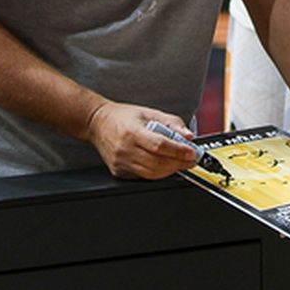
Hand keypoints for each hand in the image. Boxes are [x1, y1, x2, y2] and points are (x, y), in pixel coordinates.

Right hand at [85, 102, 200, 179]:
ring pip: (151, 173)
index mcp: (132, 132)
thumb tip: (188, 135)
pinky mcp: (119, 172)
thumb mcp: (148, 112)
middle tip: (190, 159)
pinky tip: (164, 165)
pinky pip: (143, 176)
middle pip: (157, 162)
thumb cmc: (122, 117)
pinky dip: (157, 172)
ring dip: (170, 170)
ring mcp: (121, 162)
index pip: (160, 145)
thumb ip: (171, 123)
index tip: (192, 152)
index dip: (178, 151)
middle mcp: (125, 149)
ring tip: (180, 162)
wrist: (97, 123)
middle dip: (178, 163)